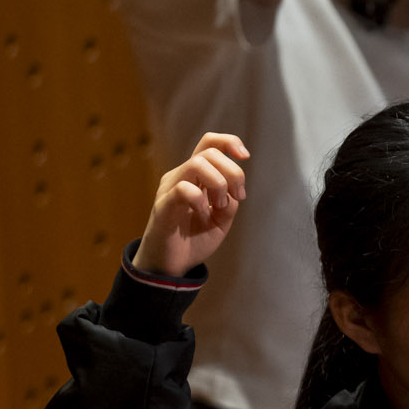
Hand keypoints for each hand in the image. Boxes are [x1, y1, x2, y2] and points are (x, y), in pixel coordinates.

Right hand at [136, 132, 249, 277]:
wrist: (171, 266)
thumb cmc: (194, 239)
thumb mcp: (221, 220)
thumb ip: (230, 201)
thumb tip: (234, 190)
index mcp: (196, 176)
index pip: (209, 142)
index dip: (230, 142)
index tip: (245, 157)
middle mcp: (181, 176)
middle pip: (209, 152)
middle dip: (233, 172)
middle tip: (236, 197)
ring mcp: (170, 188)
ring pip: (197, 164)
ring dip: (218, 184)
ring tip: (218, 206)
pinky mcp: (163, 205)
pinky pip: (184, 188)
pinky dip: (201, 200)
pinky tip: (203, 215)